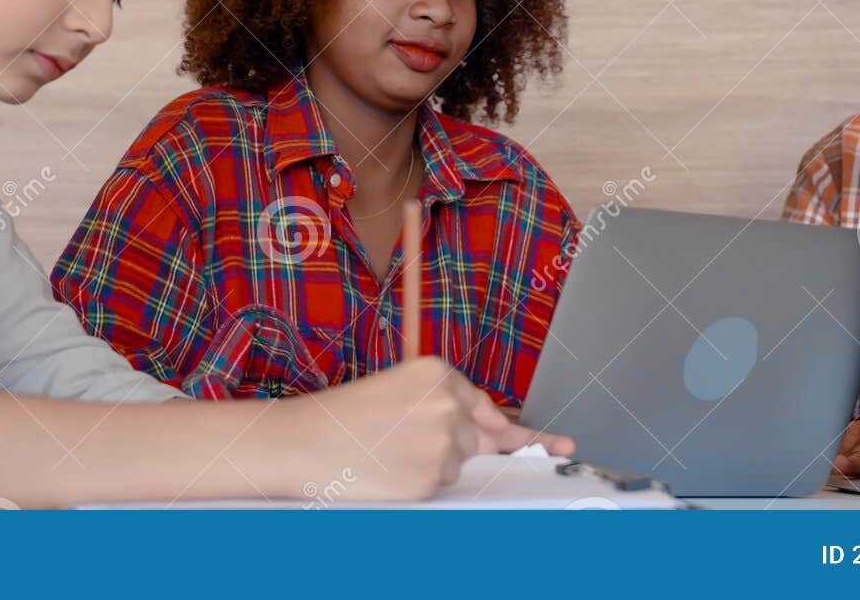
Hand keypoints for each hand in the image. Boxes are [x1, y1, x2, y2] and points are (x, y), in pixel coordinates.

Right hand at [291, 357, 573, 500]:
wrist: (301, 443)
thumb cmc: (343, 416)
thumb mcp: (397, 390)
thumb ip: (446, 406)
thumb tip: (499, 435)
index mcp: (438, 373)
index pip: (487, 407)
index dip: (516, 430)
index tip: (559, 445)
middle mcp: (449, 404)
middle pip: (474, 439)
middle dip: (454, 448)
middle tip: (410, 448)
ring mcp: (443, 444)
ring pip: (457, 465)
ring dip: (431, 465)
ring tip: (384, 453)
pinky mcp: (430, 479)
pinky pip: (440, 487)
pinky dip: (419, 485)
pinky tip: (387, 471)